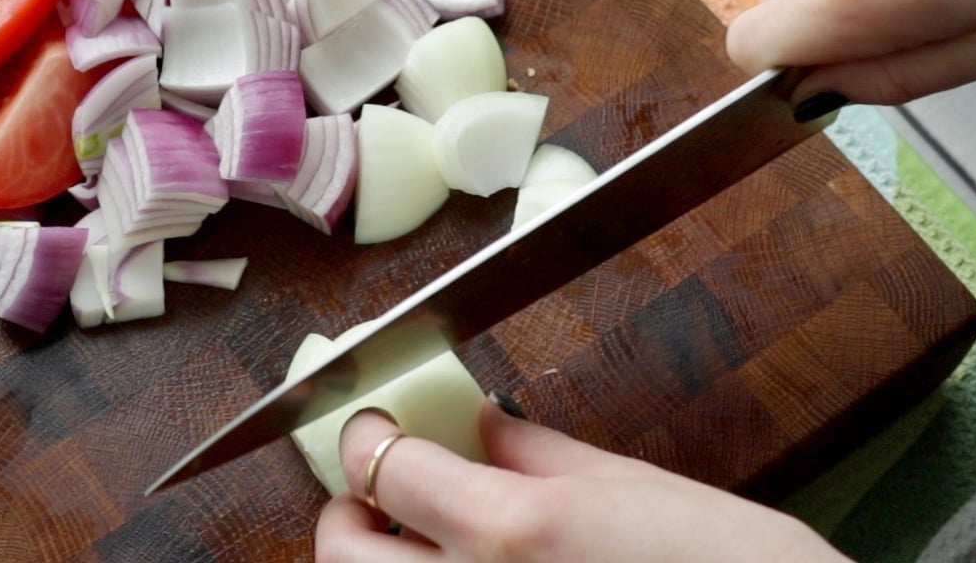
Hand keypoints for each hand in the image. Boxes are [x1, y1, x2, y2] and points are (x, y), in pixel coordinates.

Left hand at [314, 404, 847, 561]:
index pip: (384, 463)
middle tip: (382, 492)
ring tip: (420, 543)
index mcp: (512, 531)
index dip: (368, 434)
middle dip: (347, 511)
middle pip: (338, 551)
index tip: (375, 425)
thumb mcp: (638, 489)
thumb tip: (485, 425)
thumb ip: (540, 452)